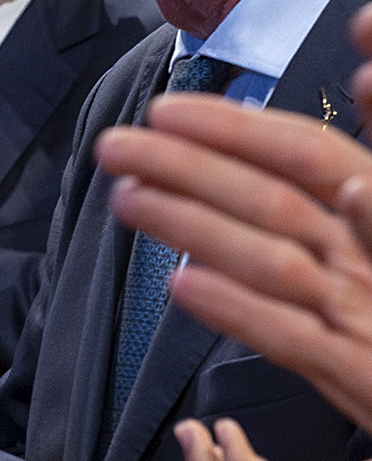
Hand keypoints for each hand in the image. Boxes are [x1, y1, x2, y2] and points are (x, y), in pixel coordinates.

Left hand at [96, 93, 371, 431]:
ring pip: (271, 260)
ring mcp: (364, 311)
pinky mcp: (357, 369)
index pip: (306, 152)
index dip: (235, 129)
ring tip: (126, 199)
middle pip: (274, 198)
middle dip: (190, 166)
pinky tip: (182, 283)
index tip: (163, 112)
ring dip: (195, 227)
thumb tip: (348, 91)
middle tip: (114, 146)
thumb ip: (351, 169)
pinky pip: (289, 337)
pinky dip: (236, 308)